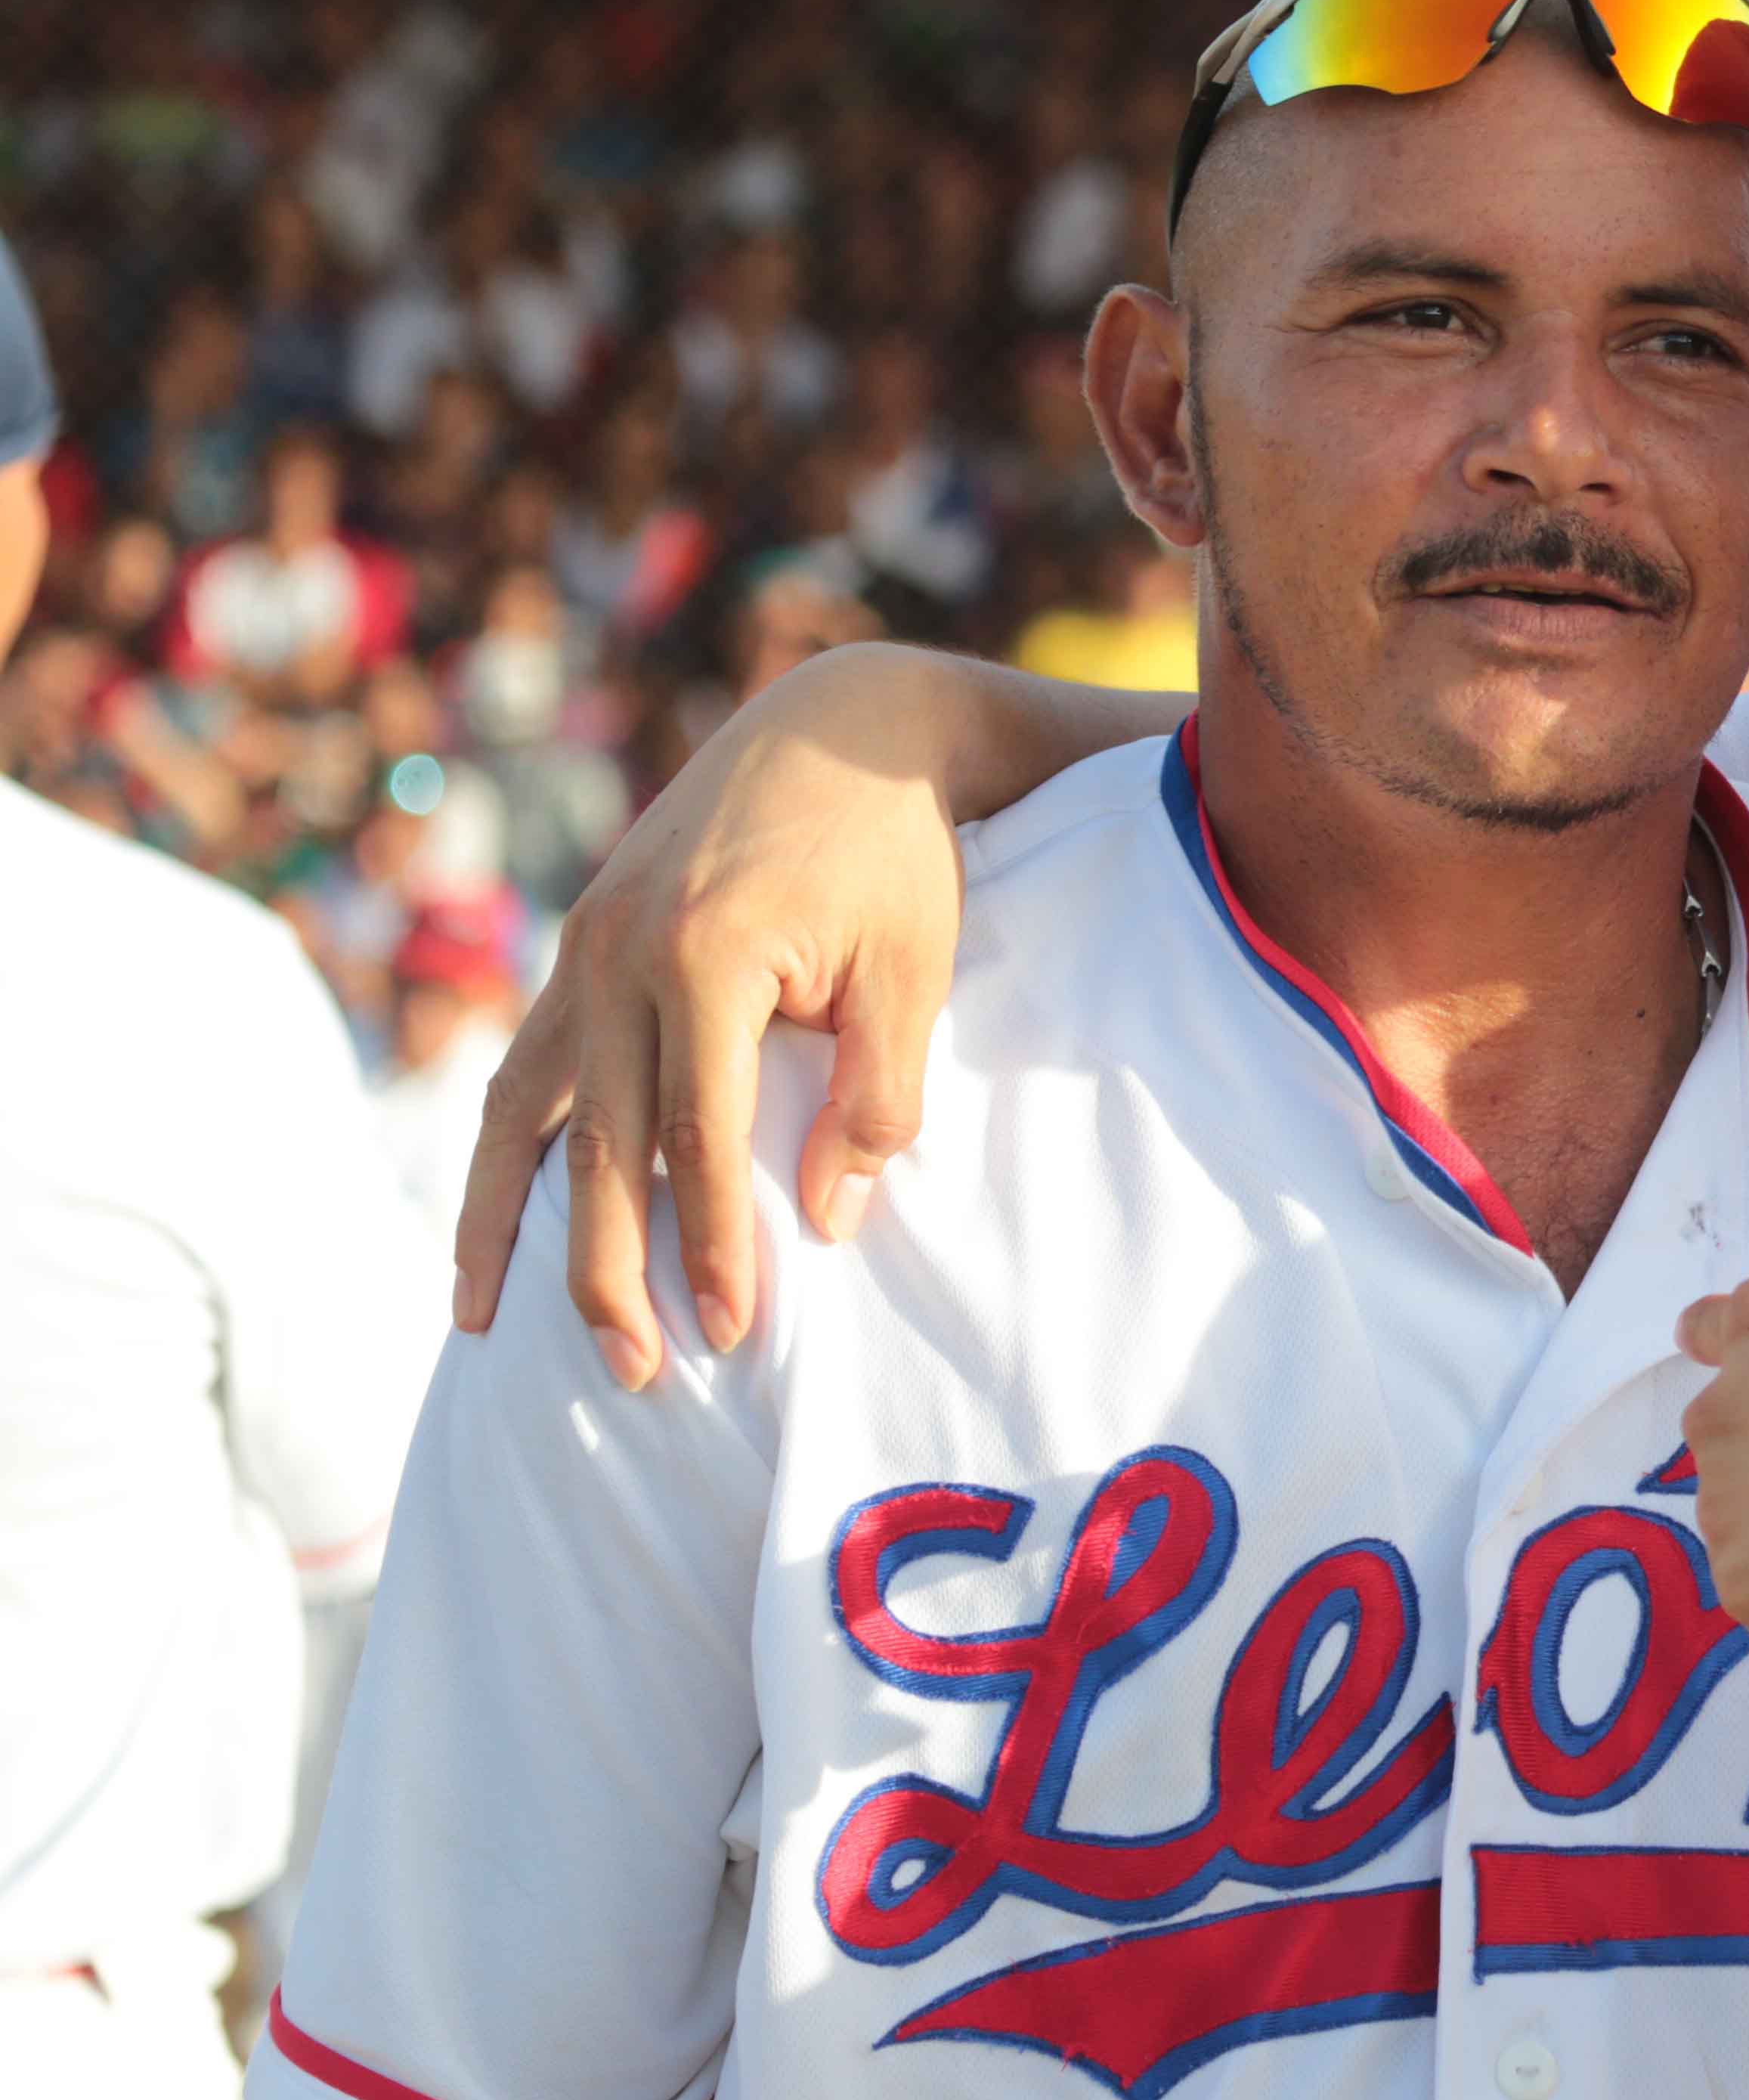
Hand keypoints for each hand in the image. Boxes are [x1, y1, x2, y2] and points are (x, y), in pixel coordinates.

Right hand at [452, 646, 966, 1385]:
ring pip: (525, 1114)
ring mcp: (582, 948)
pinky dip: (496, 1153)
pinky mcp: (575, 947)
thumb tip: (828, 1218)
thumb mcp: (914, 969)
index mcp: (707, 956)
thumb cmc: (895, 854)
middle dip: (608, 1268)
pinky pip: (520, 1069)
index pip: (700, 1138)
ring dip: (508, 1227)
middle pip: (601, 1145)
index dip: (714, 1243)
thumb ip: (875, 1094)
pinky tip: (483, 1225)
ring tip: (490, 1327)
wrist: (839, 728)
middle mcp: (619, 954)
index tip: (729, 1330)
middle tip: (635, 1371)